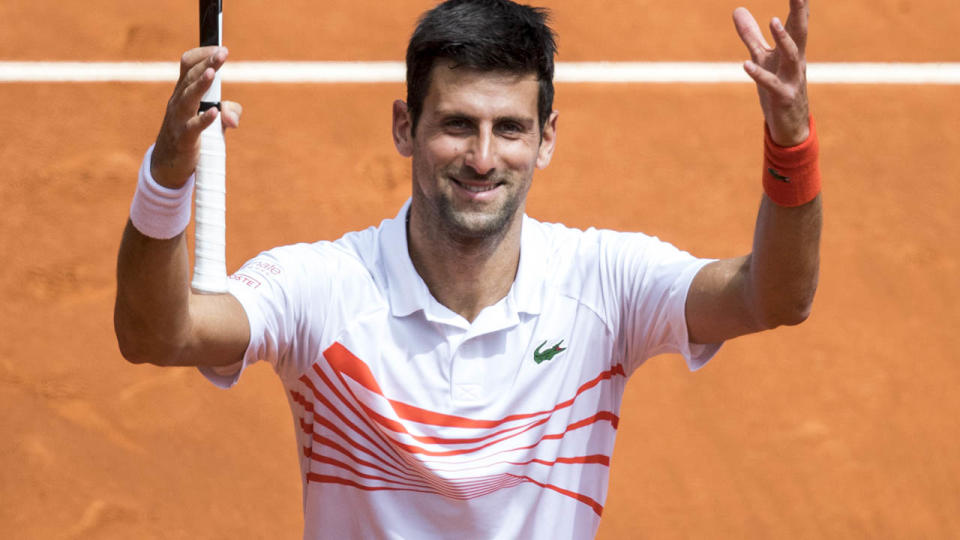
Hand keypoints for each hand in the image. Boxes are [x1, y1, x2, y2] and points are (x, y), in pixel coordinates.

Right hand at [150, 46, 242, 187]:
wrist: (168, 165)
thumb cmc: (190, 136)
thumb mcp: (213, 121)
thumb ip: (230, 112)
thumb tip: (232, 116)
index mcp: (183, 92)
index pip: (188, 65)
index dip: (202, 55)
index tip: (220, 49)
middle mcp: (179, 102)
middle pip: (190, 77)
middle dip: (207, 64)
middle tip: (223, 53)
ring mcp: (179, 119)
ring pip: (189, 98)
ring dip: (201, 85)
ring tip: (213, 73)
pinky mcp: (184, 139)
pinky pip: (193, 127)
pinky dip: (204, 120)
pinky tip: (215, 113)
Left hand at [733, 0, 809, 145]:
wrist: (790, 126)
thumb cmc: (778, 87)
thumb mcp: (762, 58)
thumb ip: (751, 35)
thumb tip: (737, 9)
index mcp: (791, 50)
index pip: (796, 22)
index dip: (798, 4)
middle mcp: (795, 62)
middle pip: (799, 32)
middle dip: (800, 12)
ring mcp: (791, 79)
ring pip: (790, 55)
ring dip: (783, 39)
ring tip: (774, 20)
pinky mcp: (783, 97)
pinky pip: (770, 84)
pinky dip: (759, 74)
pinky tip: (746, 65)